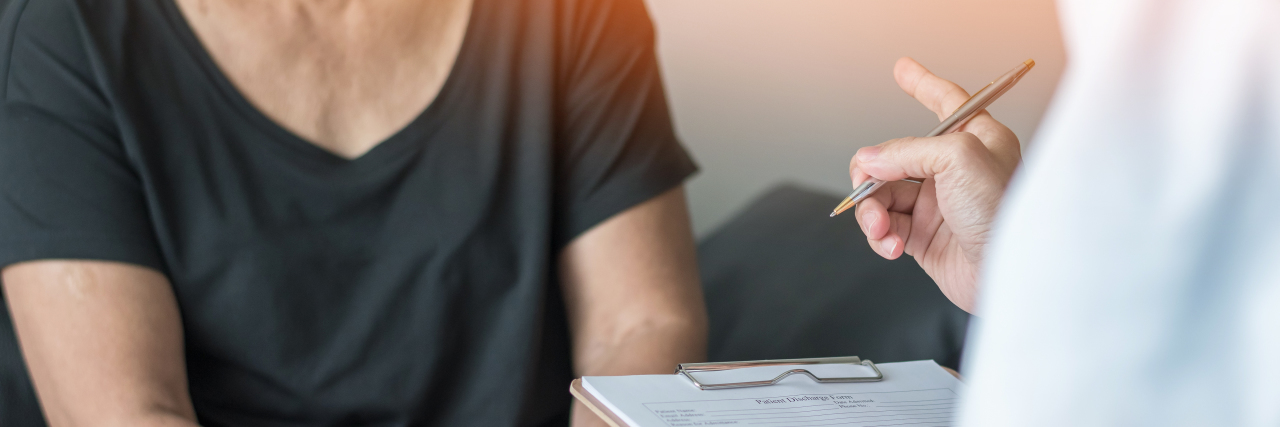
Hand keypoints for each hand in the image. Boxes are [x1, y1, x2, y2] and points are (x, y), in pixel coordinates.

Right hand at [850, 58, 1021, 313]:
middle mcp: (955, 170)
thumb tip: (869, 160)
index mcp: (977, 140)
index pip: (946, 101)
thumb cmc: (1005, 214)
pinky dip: (879, 235)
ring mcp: (936, 204)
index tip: (902, 69)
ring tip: (881, 227)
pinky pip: (884, 226)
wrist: (1009, 276)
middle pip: (894, 155)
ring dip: (872, 211)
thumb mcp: (959, 159)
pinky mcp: (922, 236)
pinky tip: (890, 244)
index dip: (922, 83)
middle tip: (867, 186)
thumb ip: (907, 150)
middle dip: (873, 173)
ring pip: (882, 194)